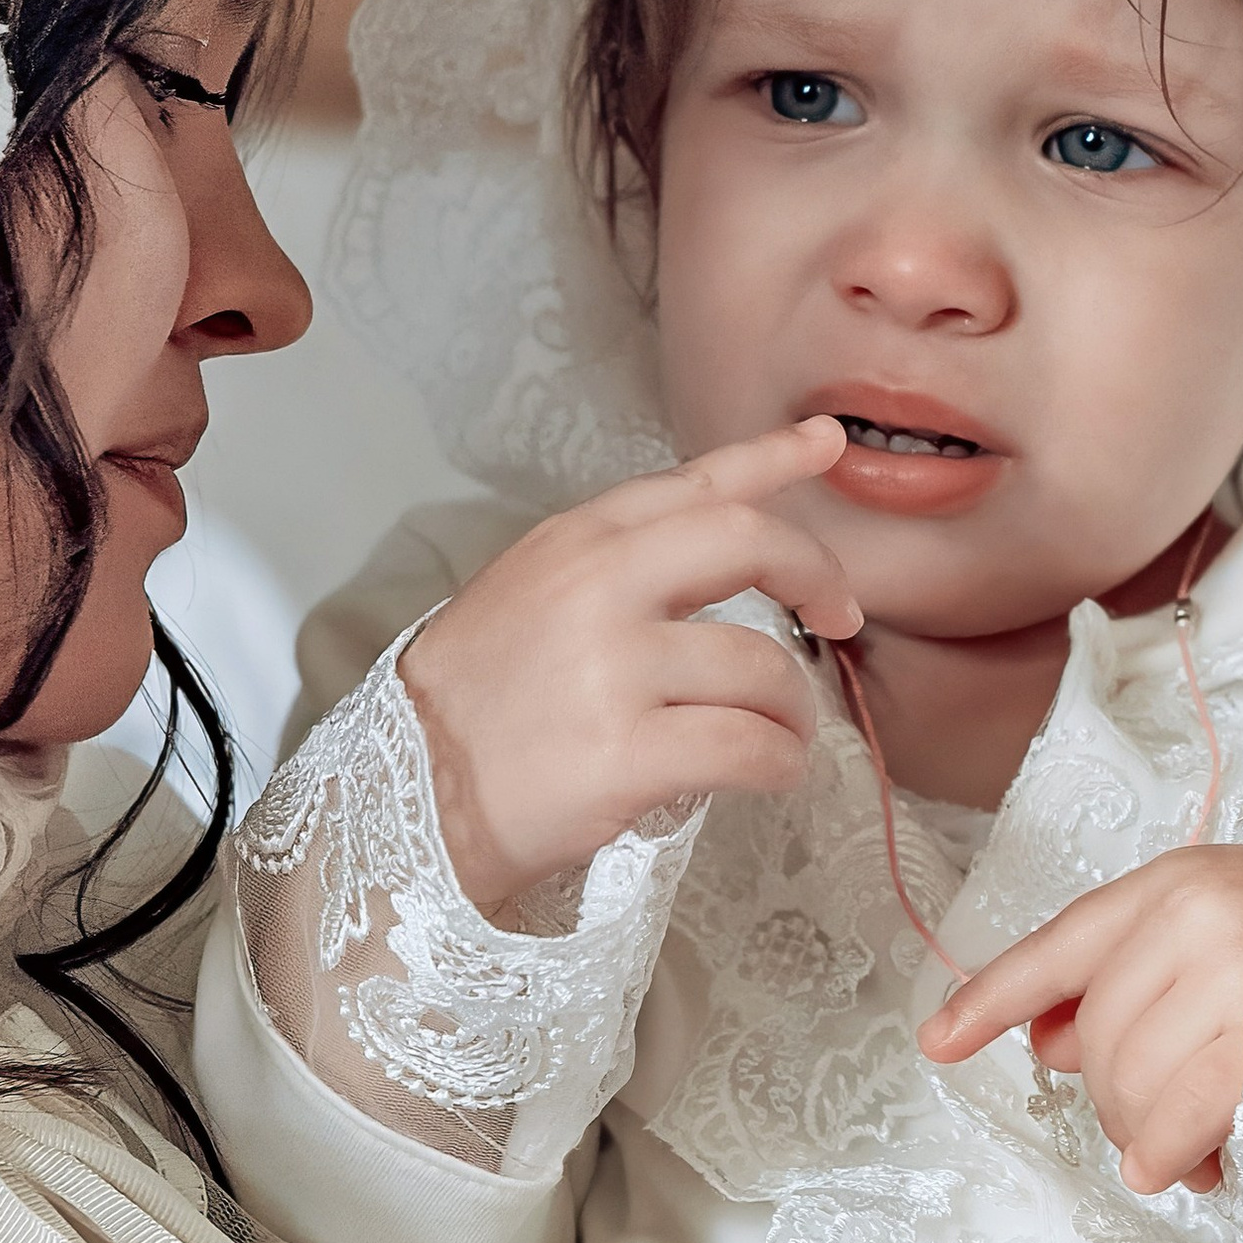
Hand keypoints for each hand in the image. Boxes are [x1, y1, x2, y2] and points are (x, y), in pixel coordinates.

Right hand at [401, 421, 860, 905]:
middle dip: (816, 575)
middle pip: (749, 543)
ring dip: (794, 706)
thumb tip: (711, 565)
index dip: (772, 457)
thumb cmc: (471, 706)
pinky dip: (781, 763)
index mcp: (575, 543)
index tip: (826, 443)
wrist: (403, 800)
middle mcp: (598, 589)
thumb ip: (611, 568)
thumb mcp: (526, 596)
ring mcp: (614, 670)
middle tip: (838, 617)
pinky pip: (750, 746)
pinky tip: (772, 772)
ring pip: (763, 666)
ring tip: (782, 732)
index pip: (695, 482)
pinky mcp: (629, 753)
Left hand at [919, 843, 1242, 1196]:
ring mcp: (1235, 979)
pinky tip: (1188, 1169)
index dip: (992, 997)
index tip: (935, 1043)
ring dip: (1151, 1135)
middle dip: (1118, 1096)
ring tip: (1203, 1145)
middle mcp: (1200, 915)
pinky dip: (1167, 1156)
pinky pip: (1174, 1123)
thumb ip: (1145, 975)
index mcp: (1187, 879)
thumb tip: (1050, 1043)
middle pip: (1097, 1035)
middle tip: (1171, 1123)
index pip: (1065, 942)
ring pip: (1128, 1086)